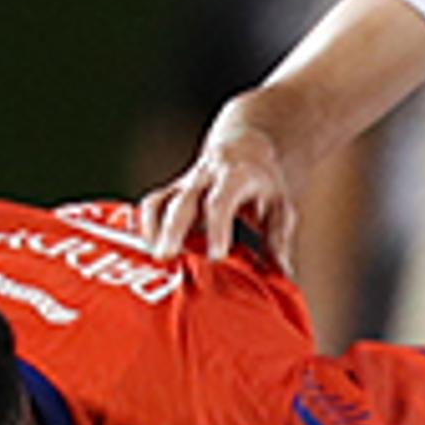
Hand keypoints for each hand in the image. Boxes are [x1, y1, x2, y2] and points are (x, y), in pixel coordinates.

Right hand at [135, 117, 295, 267]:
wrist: (244, 148)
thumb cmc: (263, 185)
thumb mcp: (280, 206)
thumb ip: (278, 240)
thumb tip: (282, 276)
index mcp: (237, 177)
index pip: (222, 201)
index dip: (217, 228)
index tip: (216, 256)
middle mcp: (206, 178)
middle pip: (183, 201)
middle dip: (172, 230)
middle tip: (165, 257)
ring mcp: (185, 184)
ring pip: (160, 202)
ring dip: (151, 230)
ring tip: (151, 259)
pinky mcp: (171, 193)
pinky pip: (151, 207)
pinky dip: (144, 228)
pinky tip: (142, 252)